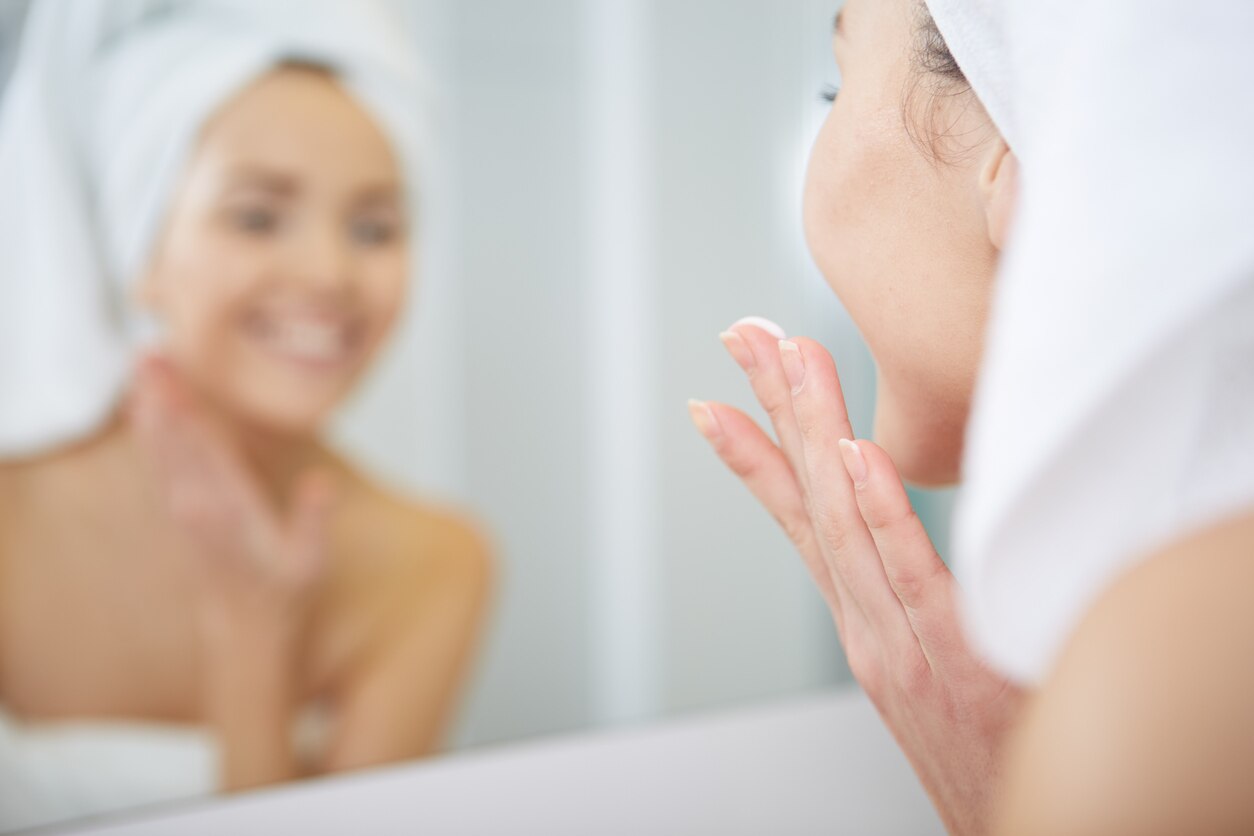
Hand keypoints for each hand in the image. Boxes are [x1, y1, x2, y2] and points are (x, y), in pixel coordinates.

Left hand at [129, 355, 333, 643]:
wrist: (245, 625)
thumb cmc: (283, 590)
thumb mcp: (311, 562)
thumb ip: (314, 521)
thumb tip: (321, 484)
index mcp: (230, 512)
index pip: (204, 452)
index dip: (187, 412)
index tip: (174, 378)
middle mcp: (198, 506)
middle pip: (175, 440)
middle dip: (159, 394)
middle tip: (148, 351)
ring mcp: (183, 507)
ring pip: (160, 447)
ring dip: (149, 404)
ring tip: (142, 364)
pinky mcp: (178, 508)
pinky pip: (159, 461)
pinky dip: (150, 430)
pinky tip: (143, 404)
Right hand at [690, 319, 1024, 835]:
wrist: (1008, 827)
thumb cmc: (982, 752)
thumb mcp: (935, 667)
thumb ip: (917, 602)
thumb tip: (909, 541)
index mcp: (860, 619)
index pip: (797, 519)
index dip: (755, 456)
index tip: (718, 401)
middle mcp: (864, 624)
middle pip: (807, 499)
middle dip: (774, 409)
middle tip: (745, 336)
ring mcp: (898, 644)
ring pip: (845, 521)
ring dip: (813, 432)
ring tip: (790, 357)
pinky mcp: (951, 664)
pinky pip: (909, 577)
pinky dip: (879, 512)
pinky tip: (854, 456)